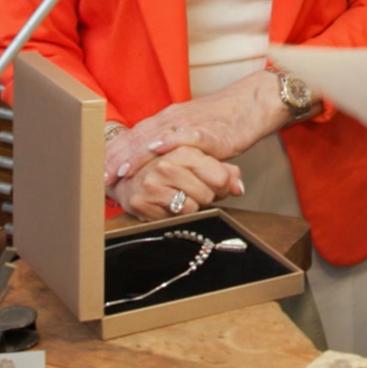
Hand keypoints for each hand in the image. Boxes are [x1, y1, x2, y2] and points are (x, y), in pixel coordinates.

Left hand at [103, 75, 286, 187]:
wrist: (251, 103)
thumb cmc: (223, 122)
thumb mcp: (191, 133)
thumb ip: (173, 148)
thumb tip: (155, 167)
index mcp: (166, 120)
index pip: (134, 137)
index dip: (115, 153)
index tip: (99, 171)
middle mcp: (172, 118)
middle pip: (138, 138)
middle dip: (118, 158)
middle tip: (103, 178)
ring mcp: (189, 123)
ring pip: (156, 137)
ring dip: (137, 154)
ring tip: (121, 170)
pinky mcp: (209, 131)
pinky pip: (186, 135)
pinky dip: (170, 142)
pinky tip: (157, 150)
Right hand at [109, 145, 244, 219]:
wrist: (128, 172)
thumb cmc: (169, 166)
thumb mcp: (199, 161)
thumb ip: (223, 171)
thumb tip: (238, 188)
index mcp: (182, 149)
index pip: (220, 177)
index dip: (223, 186)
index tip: (220, 185)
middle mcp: (165, 164)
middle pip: (208, 195)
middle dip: (206, 196)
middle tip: (195, 191)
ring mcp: (151, 183)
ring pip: (191, 208)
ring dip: (190, 206)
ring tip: (180, 195)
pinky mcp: (139, 202)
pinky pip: (173, 218)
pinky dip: (174, 215)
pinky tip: (166, 203)